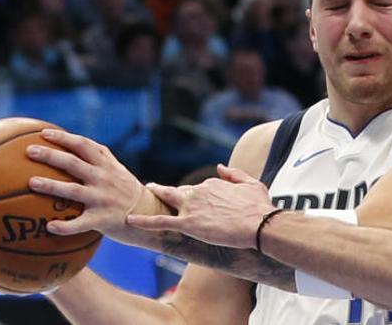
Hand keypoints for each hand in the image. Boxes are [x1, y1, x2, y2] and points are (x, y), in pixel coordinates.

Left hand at [26, 129, 145, 240]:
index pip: (84, 145)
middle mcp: (105, 179)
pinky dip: (65, 226)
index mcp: (107, 166)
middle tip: (29, 151)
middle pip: (74, 164)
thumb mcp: (118, 171)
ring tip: (31, 182)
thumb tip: (73, 145)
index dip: (64, 138)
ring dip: (52, 185)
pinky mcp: (104, 219)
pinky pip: (81, 223)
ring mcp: (104, 199)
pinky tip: (49, 227)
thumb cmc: (127, 192)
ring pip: (74, 190)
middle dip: (51, 155)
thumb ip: (100, 159)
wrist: (152, 214)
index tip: (43, 133)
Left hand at [127, 164, 273, 248]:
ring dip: (154, 197)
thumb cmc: (260, 206)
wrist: (260, 224)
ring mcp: (192, 207)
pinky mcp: (188, 224)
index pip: (198, 189)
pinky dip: (143, 221)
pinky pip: (160, 221)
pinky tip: (130, 220)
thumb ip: (234, 173)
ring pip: (167, 200)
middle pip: (178, 192)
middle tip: (153, 189)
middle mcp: (200, 191)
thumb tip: (219, 166)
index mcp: (214, 184)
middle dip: (165, 191)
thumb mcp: (252, 183)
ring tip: (141, 197)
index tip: (196, 204)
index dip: (196, 198)